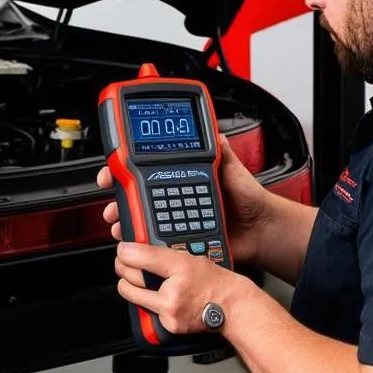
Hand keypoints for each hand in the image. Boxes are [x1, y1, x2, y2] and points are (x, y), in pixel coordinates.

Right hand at [96, 136, 273, 265]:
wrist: (260, 230)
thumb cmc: (248, 199)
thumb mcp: (233, 168)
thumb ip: (221, 149)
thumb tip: (213, 130)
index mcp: (181, 178)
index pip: (146, 170)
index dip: (125, 170)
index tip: (112, 172)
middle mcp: (174, 198)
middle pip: (136, 197)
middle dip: (118, 200)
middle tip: (112, 205)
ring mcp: (176, 220)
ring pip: (141, 220)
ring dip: (125, 222)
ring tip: (121, 224)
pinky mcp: (181, 240)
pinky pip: (157, 242)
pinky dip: (143, 243)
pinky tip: (138, 241)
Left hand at [113, 240, 251, 334]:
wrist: (231, 308)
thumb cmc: (214, 282)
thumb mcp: (189, 257)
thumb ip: (159, 253)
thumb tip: (131, 250)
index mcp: (179, 270)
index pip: (141, 257)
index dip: (126, 252)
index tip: (122, 250)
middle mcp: (171, 294)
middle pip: (130, 279)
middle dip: (123, 269)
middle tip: (123, 263)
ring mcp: (168, 313)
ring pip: (134, 296)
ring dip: (129, 287)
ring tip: (134, 279)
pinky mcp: (169, 326)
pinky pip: (146, 311)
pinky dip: (146, 303)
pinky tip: (153, 295)